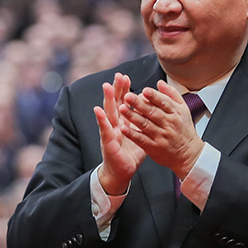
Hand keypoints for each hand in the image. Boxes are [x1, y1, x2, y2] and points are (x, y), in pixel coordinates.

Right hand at [93, 73, 145, 195]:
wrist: (121, 172)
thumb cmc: (130, 154)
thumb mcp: (139, 135)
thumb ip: (141, 122)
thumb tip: (150, 110)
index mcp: (123, 122)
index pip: (123, 103)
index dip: (124, 90)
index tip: (126, 77)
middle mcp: (114, 124)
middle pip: (115, 103)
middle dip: (116, 89)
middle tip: (118, 75)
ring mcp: (110, 132)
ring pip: (108, 113)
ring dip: (107, 99)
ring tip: (107, 86)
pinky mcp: (107, 142)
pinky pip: (104, 129)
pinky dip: (101, 119)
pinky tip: (98, 110)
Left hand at [120, 80, 203, 179]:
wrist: (188, 154)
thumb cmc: (184, 130)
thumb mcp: (184, 110)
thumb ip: (171, 95)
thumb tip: (160, 83)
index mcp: (175, 113)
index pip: (164, 102)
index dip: (153, 96)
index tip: (144, 91)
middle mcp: (168, 124)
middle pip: (152, 112)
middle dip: (139, 104)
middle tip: (127, 96)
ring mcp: (161, 136)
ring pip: (145, 125)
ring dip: (132, 116)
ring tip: (122, 108)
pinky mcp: (153, 147)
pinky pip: (141, 139)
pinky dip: (132, 134)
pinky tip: (123, 128)